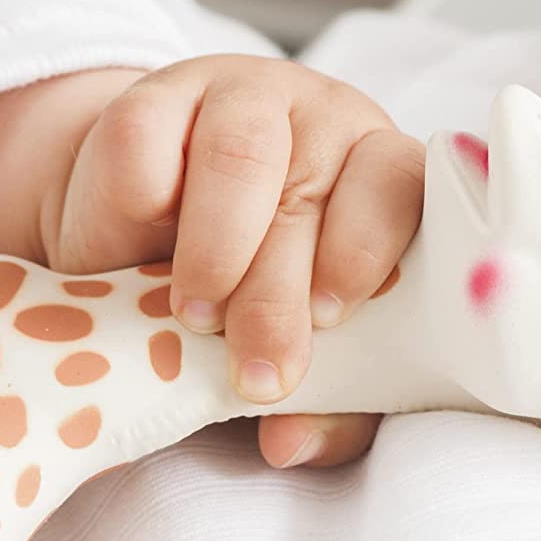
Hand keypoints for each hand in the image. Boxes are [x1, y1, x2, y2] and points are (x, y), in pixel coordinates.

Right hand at [0, 54, 425, 469]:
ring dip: (219, 247)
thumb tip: (290, 444)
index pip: (402, 185)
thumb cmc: (253, 292)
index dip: (367, 248)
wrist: (140, 231)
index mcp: (383, 174)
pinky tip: (139, 245)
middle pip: (314, 191)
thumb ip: (324, 401)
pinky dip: (143, 200)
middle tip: (258, 370)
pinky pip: (148, 138)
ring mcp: (241, 97)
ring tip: (195, 317)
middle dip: (281, 293)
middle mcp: (326, 124)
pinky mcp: (154, 96)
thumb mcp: (298, 347)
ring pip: (242, 156)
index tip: (333, 319)